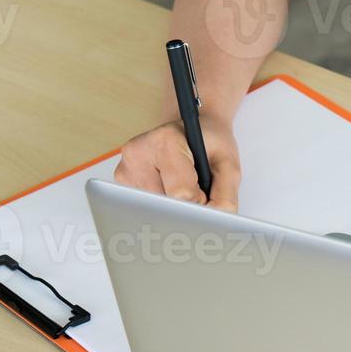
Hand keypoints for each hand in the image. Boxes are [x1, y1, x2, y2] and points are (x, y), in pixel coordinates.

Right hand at [113, 115, 241, 211]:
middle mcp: (139, 152)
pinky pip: (145, 205)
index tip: (205, 199)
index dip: (198, 203)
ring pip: (153, 209)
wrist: (195, 128)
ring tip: (182, 183)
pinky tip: (169, 186)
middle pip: (163, 205)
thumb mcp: (229, 166)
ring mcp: (126, 166)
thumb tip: (211, 223)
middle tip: (196, 191)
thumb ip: (224, 197)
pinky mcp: (121, 179)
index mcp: (165, 141)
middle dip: (183, 208)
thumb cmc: (211, 143)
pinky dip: (161, 202)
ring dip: (172, 205)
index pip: (180, 194)